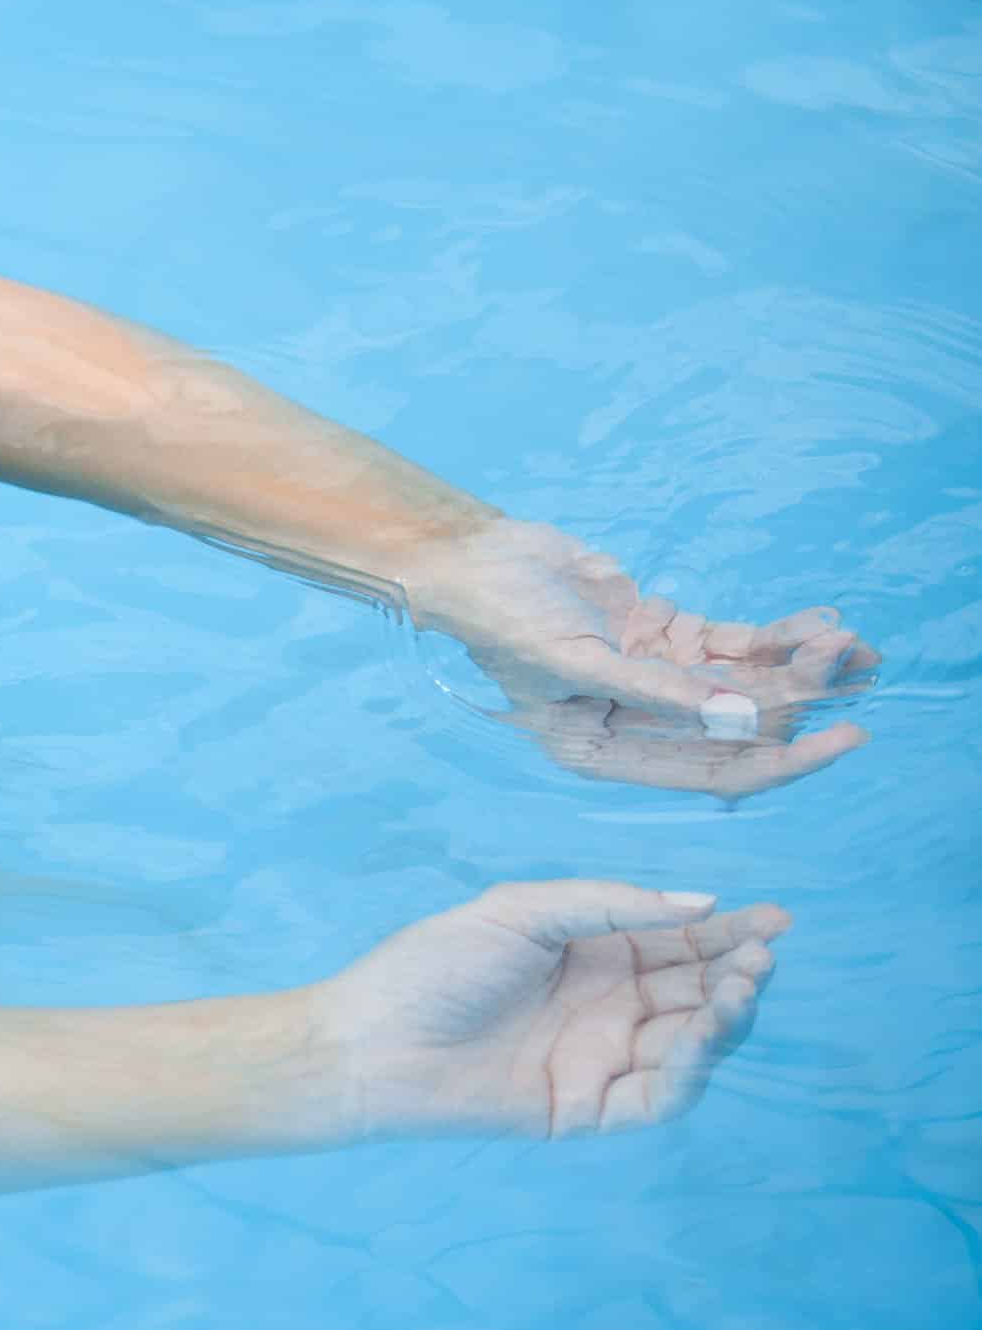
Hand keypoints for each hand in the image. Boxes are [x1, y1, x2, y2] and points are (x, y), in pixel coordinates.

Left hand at [312, 880, 782, 1139]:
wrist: (369, 1041)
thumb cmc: (431, 966)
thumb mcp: (520, 913)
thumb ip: (610, 906)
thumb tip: (702, 904)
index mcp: (590, 954)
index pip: (679, 943)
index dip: (729, 932)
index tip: (777, 919)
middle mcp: (605, 1007)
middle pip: (696, 992)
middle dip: (738, 973)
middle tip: (762, 954)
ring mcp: (599, 1060)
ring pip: (690, 1045)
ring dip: (725, 1018)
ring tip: (743, 986)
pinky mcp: (586, 1110)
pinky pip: (657, 1097)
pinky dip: (690, 1069)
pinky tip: (701, 1033)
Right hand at [399, 519, 875, 795]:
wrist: (474, 559)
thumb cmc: (503, 620)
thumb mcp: (575, 662)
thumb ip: (656, 691)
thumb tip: (738, 716)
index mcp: (607, 751)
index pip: (712, 770)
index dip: (783, 759)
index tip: (843, 739)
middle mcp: (637, 723)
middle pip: (740, 724)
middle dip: (800, 697)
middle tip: (854, 666)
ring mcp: (654, 678)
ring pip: (744, 680)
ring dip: (797, 664)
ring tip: (850, 643)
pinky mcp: (662, 634)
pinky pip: (732, 643)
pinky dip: (775, 636)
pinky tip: (819, 626)